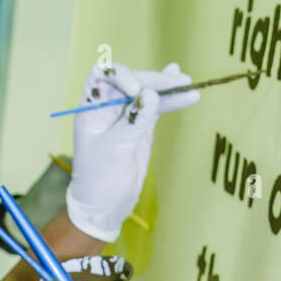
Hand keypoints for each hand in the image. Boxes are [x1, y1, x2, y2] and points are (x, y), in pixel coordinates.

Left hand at [66, 60, 199, 240]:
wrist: (105, 206)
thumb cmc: (100, 179)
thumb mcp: (117, 148)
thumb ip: (134, 120)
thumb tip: (152, 94)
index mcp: (91, 107)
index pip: (103, 75)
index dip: (121, 75)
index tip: (138, 90)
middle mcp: (107, 106)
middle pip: (132, 81)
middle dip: (154, 81)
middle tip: (178, 84)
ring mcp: (125, 115)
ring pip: (147, 93)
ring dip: (168, 88)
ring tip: (189, 85)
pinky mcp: (140, 126)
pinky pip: (155, 107)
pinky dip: (170, 99)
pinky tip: (184, 88)